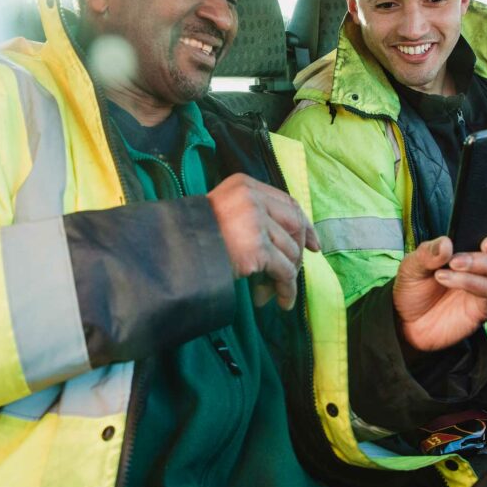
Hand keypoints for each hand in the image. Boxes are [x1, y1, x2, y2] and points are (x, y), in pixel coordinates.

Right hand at [207, 173, 319, 309]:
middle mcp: (253, 198)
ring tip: (271, 291)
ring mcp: (255, 222)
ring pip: (290, 251)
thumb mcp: (223, 210)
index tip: (314, 245)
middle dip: (299, 252)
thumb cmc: (195, 235)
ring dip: (285, 275)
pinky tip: (281, 301)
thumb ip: (252, 213)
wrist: (172, 250)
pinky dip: (286, 289)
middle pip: (295, 225)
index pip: (288, 202)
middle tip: (293, 273)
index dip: (305, 225)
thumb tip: (293, 239)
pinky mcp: (256, 248)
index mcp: (245, 185)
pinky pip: (284, 271)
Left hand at [394, 195, 486, 351]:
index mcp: (480, 246)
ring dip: (485, 263)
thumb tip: (447, 243)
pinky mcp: (486, 308)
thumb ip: (427, 251)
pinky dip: (470, 281)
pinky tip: (446, 277)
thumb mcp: (413, 263)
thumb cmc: (416, 286)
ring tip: (454, 263)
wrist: (406, 321)